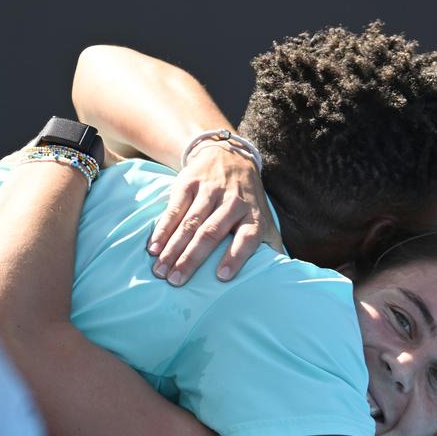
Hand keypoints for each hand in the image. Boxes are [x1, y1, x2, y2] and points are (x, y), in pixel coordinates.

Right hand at [147, 143, 283, 285]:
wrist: (227, 154)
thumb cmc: (246, 199)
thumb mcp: (264, 217)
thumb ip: (271, 244)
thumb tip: (282, 273)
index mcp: (252, 215)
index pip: (246, 237)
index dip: (236, 256)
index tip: (222, 276)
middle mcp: (232, 202)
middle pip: (211, 233)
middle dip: (192, 258)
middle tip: (177, 281)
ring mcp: (209, 191)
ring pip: (190, 223)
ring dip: (173, 248)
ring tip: (161, 270)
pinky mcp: (189, 183)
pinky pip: (174, 209)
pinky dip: (162, 230)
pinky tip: (154, 248)